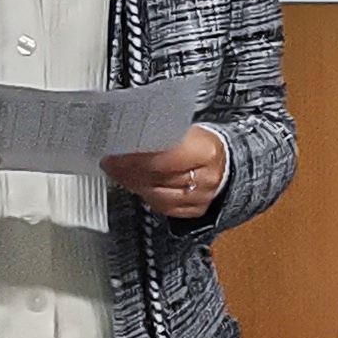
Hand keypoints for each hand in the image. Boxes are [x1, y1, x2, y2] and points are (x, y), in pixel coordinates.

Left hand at [104, 125, 227, 220]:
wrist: (226, 160)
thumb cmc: (203, 142)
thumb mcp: (186, 128)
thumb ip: (161, 135)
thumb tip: (127, 135)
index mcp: (204, 151)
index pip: (163, 159)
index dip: (135, 158)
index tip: (116, 154)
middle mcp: (205, 177)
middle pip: (159, 178)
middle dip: (129, 171)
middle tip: (111, 163)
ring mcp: (202, 196)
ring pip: (160, 196)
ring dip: (134, 184)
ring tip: (120, 174)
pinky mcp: (197, 209)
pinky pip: (167, 209)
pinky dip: (148, 197)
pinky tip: (137, 187)